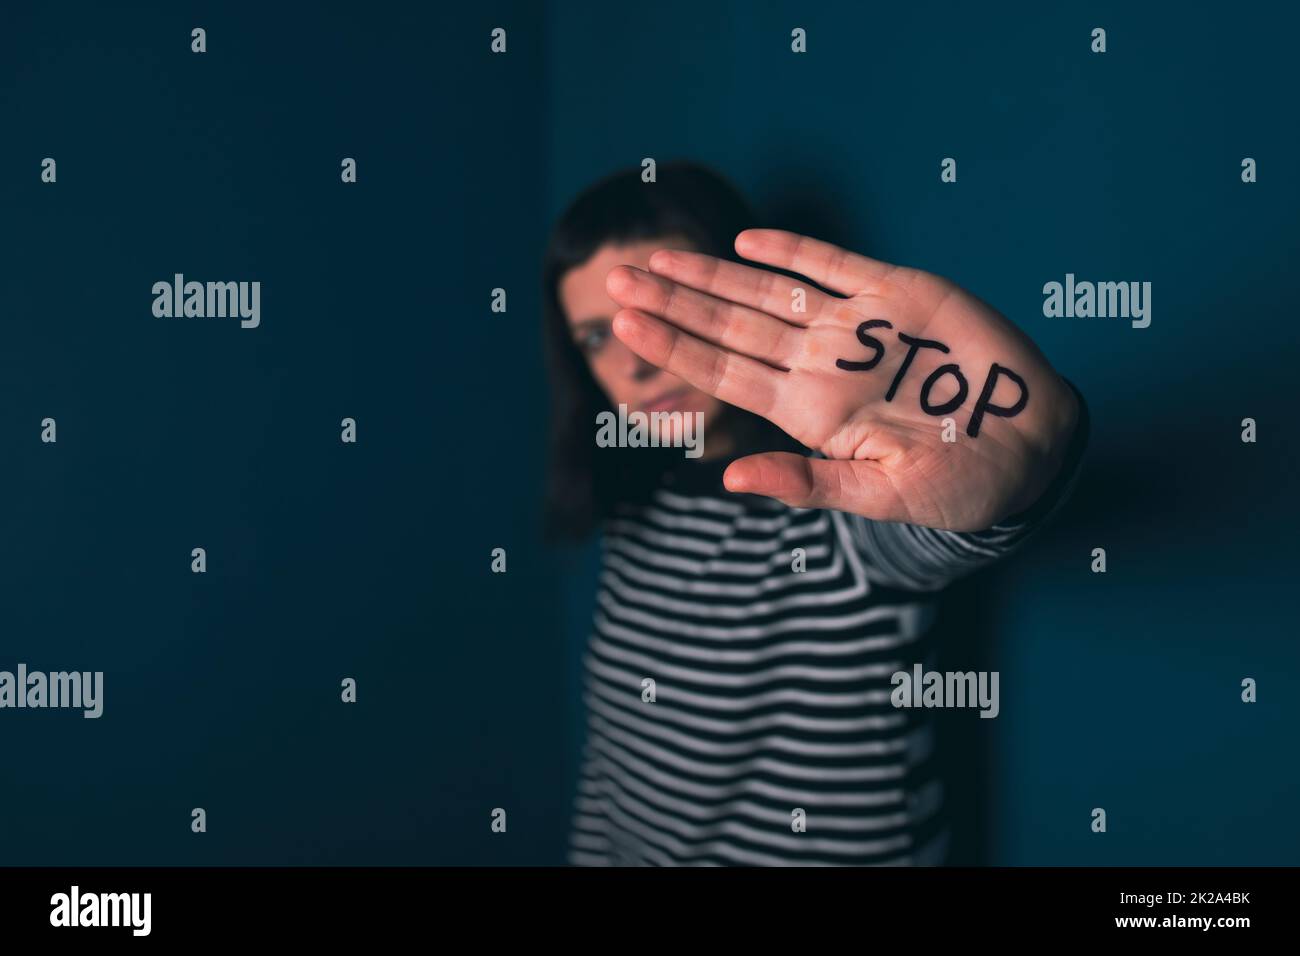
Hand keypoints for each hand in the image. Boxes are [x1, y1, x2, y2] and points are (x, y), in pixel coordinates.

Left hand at [605, 229, 1079, 531]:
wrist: (1032, 446)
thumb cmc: (959, 484)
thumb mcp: (881, 497)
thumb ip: (807, 484)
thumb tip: (730, 482)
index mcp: (809, 412)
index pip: (724, 373)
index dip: (674, 346)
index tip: (623, 324)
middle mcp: (821, 363)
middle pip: (731, 325)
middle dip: (673, 301)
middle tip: (614, 278)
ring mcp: (856, 326)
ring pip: (768, 291)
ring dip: (713, 273)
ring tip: (657, 257)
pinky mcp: (899, 294)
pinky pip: (836, 265)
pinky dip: (796, 250)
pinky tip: (749, 240)